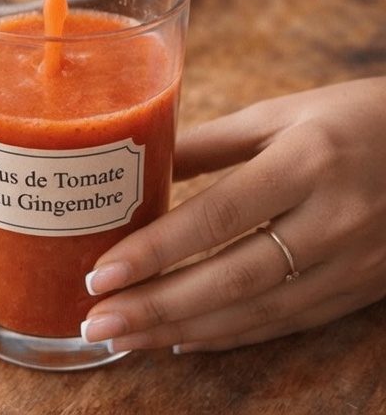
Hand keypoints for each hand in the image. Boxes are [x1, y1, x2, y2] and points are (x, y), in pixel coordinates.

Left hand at [80, 76, 385, 351]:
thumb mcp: (283, 114)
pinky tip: (182, 341)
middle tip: (96, 322)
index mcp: (307, 161)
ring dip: (184, 330)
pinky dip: (230, 336)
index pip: (218, 216)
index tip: (100, 274)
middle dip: (157, 306)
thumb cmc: (355, 119)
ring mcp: (355, 262)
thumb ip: (210, 142)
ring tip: (124, 338)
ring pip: (258, 311)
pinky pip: (288, 322)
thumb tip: (137, 165)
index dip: (156, 251)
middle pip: (234, 277)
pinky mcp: (363, 290)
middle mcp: (334, 218)